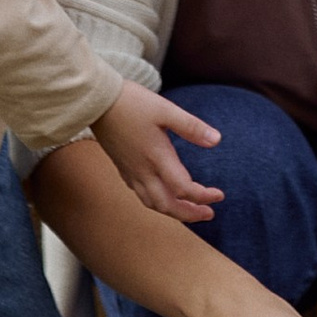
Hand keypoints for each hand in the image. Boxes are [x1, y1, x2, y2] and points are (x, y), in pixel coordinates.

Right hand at [94, 82, 224, 222]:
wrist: (97, 103)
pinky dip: (156, 202)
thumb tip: (216, 140)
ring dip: (173, 211)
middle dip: (189, 214)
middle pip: (167, 206)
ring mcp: (131, 171)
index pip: (183, 189)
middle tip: (208, 213)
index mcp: (157, 158)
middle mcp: (143, 171)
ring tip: (189, 210)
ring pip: (152, 203)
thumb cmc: (132, 103)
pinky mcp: (123, 167)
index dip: (203, 196)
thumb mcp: (166, 110)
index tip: (220, 196)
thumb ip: (191, 127)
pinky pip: (140, 194)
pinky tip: (163, 194)